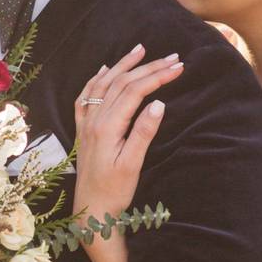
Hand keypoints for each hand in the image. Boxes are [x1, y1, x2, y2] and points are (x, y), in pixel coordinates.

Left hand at [74, 44, 183, 221]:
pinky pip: (87, 96)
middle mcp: (94, 120)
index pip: (135, 91)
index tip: (179, 67)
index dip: (157, 76)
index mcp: (107, 127)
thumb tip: (158, 104)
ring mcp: (86, 123)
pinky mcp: (83, 130)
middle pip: (122, 83)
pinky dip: (97, 79)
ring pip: (104, 84)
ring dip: (123, 65)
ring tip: (141, 50)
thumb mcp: (132, 165)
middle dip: (148, 67)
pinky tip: (104, 69)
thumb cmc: (114, 191)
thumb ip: (143, 133)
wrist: (90, 211)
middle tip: (172, 57)